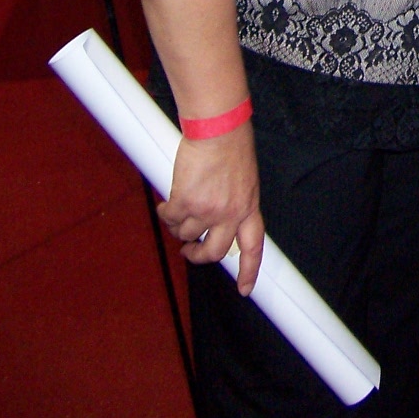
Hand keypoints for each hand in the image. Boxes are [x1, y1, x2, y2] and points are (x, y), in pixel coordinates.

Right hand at [159, 120, 264, 294]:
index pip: (253, 246)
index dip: (249, 271)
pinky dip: (165, 213)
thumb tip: (222, 217)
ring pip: (187, 233)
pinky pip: (170, 218)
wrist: (219, 128)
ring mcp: (207, 210)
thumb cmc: (231, 145)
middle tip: (190, 250)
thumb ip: (236, 200)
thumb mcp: (245, 178)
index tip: (245, 289)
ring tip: (176, 211)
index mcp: (249, 206)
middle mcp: (230, 213)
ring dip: (179, 226)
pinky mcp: (186, 202)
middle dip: (199, 256)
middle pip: (216, 252)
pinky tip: (165, 204)